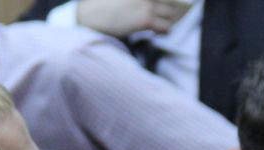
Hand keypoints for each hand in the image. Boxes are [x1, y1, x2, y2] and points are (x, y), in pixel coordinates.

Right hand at [75, 0, 190, 36]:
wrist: (91, 16)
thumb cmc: (102, 5)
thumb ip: (134, 0)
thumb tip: (144, 4)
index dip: (169, 2)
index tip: (171, 5)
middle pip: (170, 1)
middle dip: (172, 8)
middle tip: (171, 14)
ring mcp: (147, 5)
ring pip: (170, 13)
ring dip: (170, 19)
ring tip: (166, 23)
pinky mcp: (145, 20)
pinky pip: (164, 27)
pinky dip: (165, 30)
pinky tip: (160, 32)